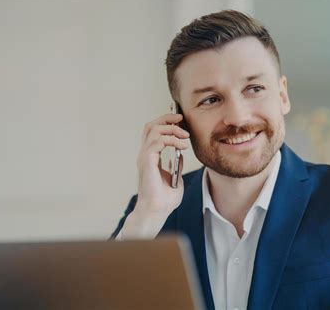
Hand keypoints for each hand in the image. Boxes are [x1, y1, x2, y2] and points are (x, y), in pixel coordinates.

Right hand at [120, 113, 189, 238]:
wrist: (158, 211)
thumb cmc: (164, 200)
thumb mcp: (176, 179)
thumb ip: (177, 166)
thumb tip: (180, 154)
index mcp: (150, 157)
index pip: (153, 132)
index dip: (165, 123)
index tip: (180, 120)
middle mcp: (145, 155)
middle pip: (151, 126)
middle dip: (166, 118)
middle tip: (181, 118)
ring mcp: (144, 157)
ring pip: (153, 130)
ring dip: (172, 129)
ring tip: (185, 136)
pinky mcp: (147, 162)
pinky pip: (158, 142)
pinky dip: (172, 140)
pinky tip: (182, 147)